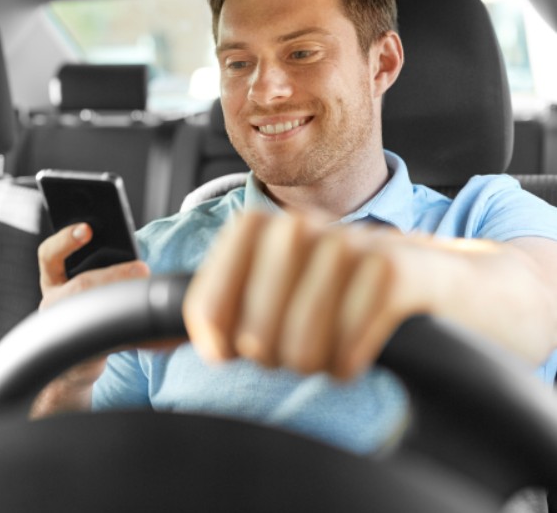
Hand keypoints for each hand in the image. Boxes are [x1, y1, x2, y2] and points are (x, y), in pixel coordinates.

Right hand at [30, 222, 149, 416]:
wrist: (74, 366)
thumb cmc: (84, 315)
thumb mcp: (82, 288)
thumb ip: (96, 270)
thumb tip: (134, 263)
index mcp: (53, 282)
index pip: (50, 256)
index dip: (66, 240)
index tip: (88, 229)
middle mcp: (54, 304)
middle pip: (81, 286)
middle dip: (113, 276)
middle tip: (141, 269)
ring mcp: (67, 330)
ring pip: (96, 312)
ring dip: (126, 299)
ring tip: (148, 287)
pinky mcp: (87, 352)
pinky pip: (113, 337)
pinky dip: (136, 329)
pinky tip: (154, 324)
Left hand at [183, 210, 449, 379]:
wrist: (441, 276)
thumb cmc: (350, 287)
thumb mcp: (287, 282)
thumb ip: (230, 299)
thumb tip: (152, 333)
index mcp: (264, 229)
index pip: (207, 297)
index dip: (210, 336)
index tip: (222, 351)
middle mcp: (300, 229)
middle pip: (252, 334)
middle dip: (273, 356)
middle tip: (299, 345)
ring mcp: (346, 247)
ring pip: (298, 347)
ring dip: (315, 363)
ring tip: (332, 345)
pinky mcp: (392, 272)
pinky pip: (347, 351)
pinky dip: (350, 364)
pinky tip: (363, 346)